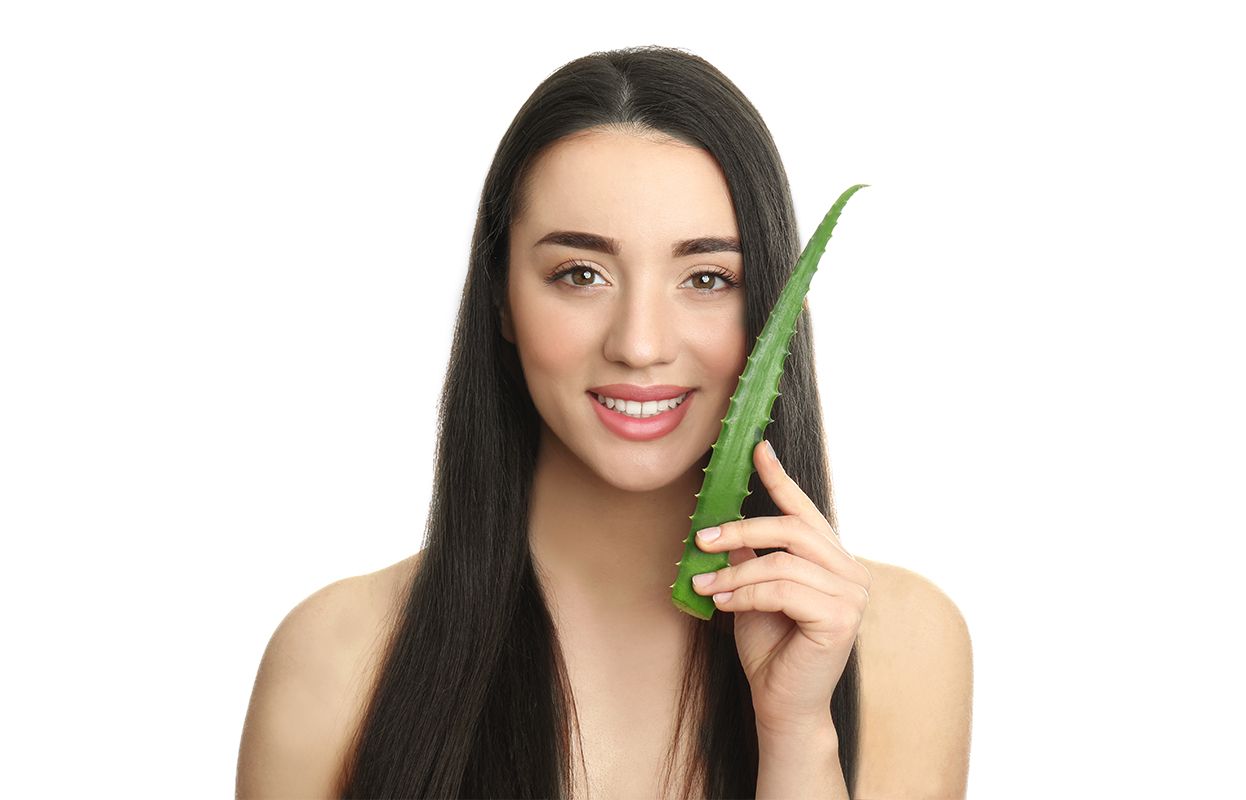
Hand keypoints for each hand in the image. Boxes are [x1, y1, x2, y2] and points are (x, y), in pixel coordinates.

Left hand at [690, 439, 870, 737]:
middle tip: (700, 539)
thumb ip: (749, 558)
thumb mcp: (752, 592)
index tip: (757, 449)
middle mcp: (850, 572)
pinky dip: (744, 594)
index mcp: (833, 561)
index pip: (805, 511)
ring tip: (703, 588)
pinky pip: (781, 590)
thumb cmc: (770, 649)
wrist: (782, 704)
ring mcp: (852, 595)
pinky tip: (722, 605)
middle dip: (740, 530)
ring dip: (733, 574)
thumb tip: (723, 525)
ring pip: (781, 562)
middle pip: (791, 529)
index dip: (780, 478)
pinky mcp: (841, 618)